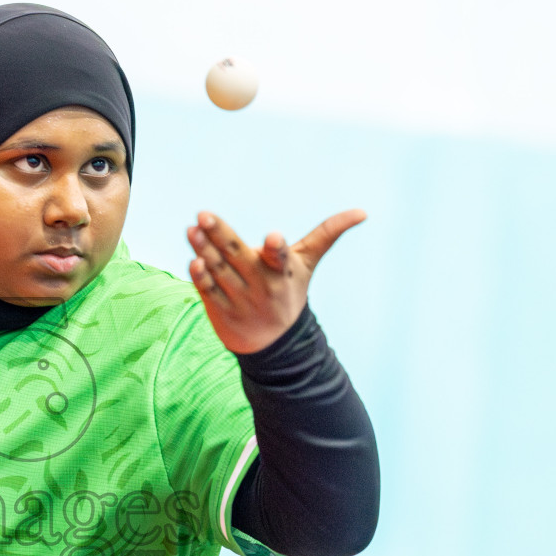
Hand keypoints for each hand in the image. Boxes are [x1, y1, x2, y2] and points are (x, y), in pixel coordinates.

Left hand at [186, 208, 365, 354]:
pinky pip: (209, 292)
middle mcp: (261, 286)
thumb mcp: (308, 264)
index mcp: (282, 272)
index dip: (275, 248)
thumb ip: (328, 234)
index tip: (272, 238)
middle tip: (204, 215)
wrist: (274, 343)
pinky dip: (200, 278)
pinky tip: (193, 260)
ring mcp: (240, 299)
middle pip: (238, 257)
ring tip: (192, 229)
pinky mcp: (222, 311)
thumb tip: (363, 212)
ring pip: (219, 272)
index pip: (279, 257)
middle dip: (221, 236)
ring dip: (203, 250)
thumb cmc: (290, 291)